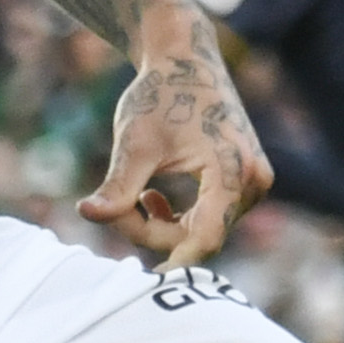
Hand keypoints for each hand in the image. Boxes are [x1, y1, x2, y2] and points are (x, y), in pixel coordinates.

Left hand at [79, 23, 271, 266]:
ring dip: (167, 224)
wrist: (186, 59)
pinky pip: (213, 217)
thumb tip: (89, 214)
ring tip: (141, 196)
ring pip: (206, 229)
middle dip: (156, 231)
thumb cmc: (160, 94)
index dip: (170, 262)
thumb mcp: (134, 142)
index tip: (140, 283)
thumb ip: (117, 186)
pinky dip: (182, 215)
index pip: (204, 238)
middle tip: (118, 210)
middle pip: (202, 236)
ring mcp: (255, 181)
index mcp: (232, 171)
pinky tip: (154, 196)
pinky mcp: (246, 179)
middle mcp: (254, 180)